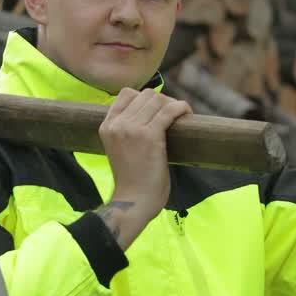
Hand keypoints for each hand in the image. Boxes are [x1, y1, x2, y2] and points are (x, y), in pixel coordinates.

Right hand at [97, 88, 191, 248]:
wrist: (134, 201)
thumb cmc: (132, 180)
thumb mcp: (119, 150)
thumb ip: (127, 132)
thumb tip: (151, 115)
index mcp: (106, 126)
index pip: (126, 94)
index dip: (145, 98)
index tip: (158, 111)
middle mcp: (117, 124)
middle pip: (145, 95)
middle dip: (163, 101)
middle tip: (174, 116)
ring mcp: (131, 129)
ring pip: (158, 99)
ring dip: (173, 104)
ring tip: (182, 117)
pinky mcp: (149, 136)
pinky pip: (169, 110)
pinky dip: (182, 108)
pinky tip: (188, 114)